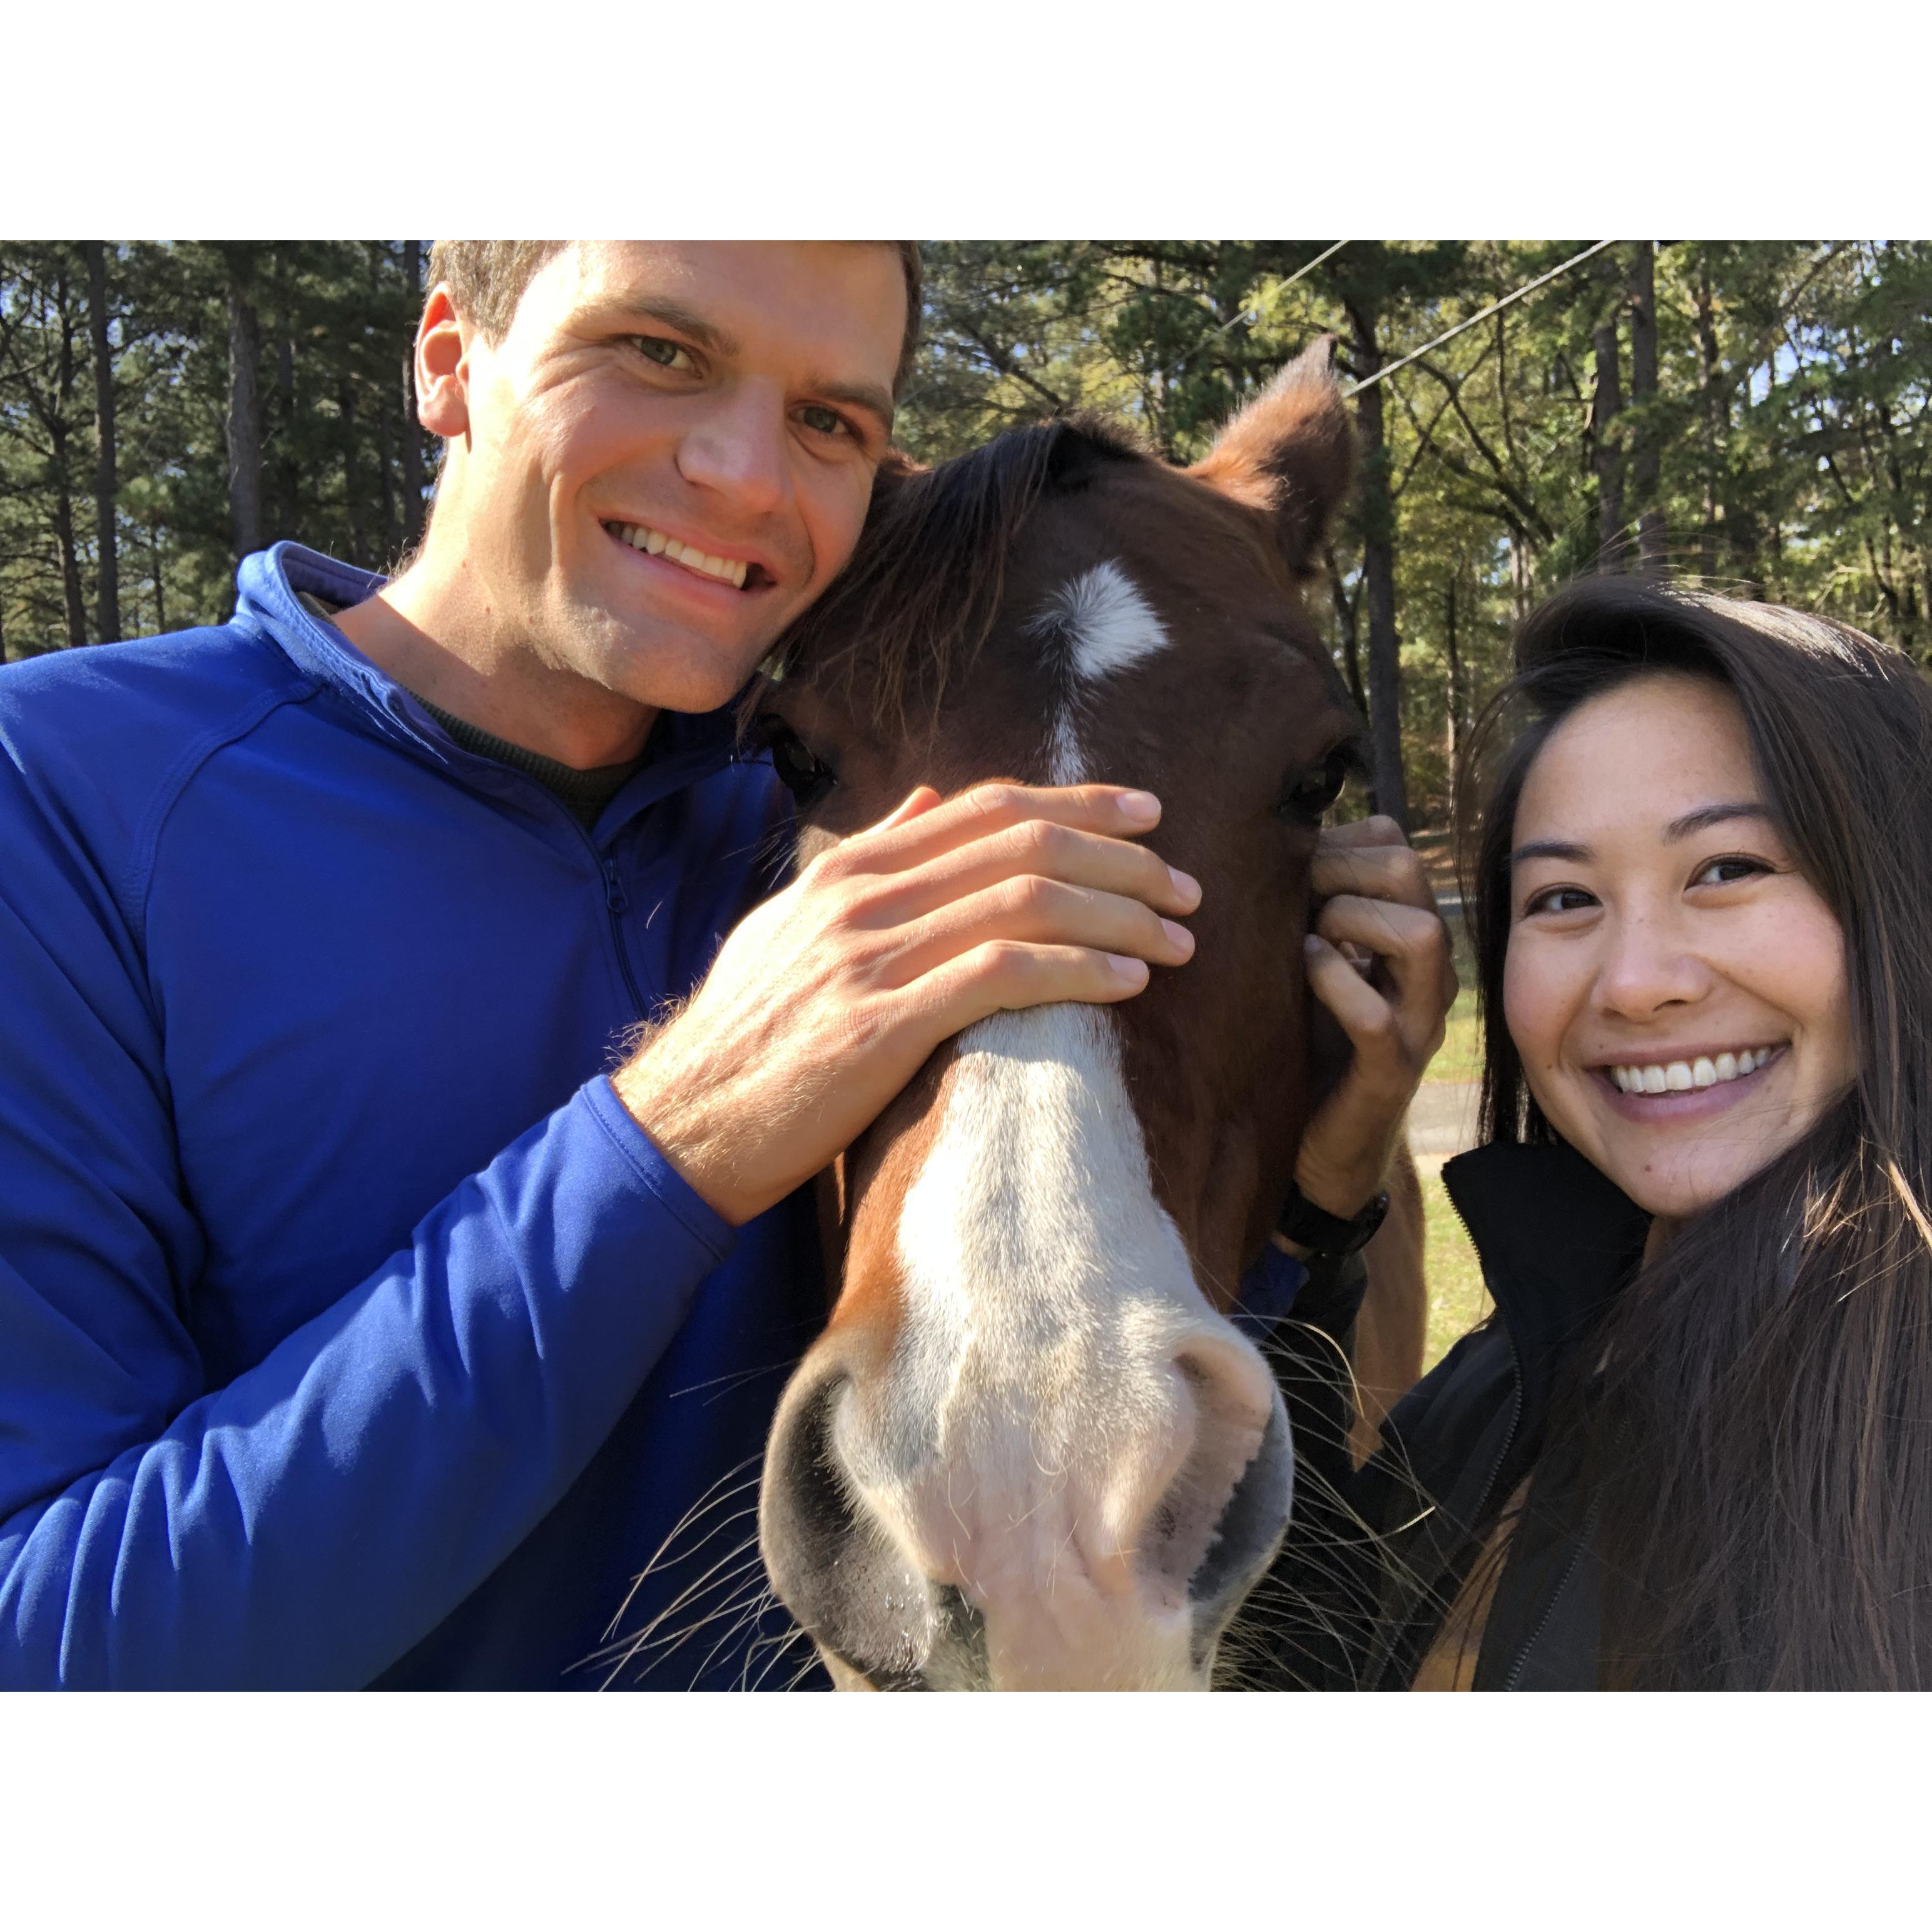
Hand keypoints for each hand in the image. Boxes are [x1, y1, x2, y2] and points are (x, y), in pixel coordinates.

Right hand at [613, 781, 1199, 1224]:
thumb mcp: (792, 924)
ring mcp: (870, 957)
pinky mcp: (880, 1025)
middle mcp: (863, 896)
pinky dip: (1077, 970)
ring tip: (1178, 940)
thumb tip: (926, 799)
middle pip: (1022, 844)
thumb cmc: (748, 1032)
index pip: (987, 807)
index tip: (1148, 812)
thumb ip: (864, 859)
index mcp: (850, 867)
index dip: (1078, 801)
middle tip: (1186, 886)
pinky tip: (1127, 982)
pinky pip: (1001, 974)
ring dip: (1118, 915)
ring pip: (1025, 901)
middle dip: (1121, 858)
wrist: (683, 1122)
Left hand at [1293, 816, 1457, 1221]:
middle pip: (1410, 872)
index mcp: (1407, 936)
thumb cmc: (1310, 1044)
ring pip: (1420, 934)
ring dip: (1349, 919)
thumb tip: (1268, 844)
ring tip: (1307, 939)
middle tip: (1295, 900)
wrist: (1323, 1150)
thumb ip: (1308, 909)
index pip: (1395, 846)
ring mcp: (1417, 1023)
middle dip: (1340, 868)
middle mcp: (1426, 972)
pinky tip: (1303, 970)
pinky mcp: (1391, 1072)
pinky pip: (1376, 1015)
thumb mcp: (1310, 964)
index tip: (1288, 871)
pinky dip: (1335, 982)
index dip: (1337, 841)